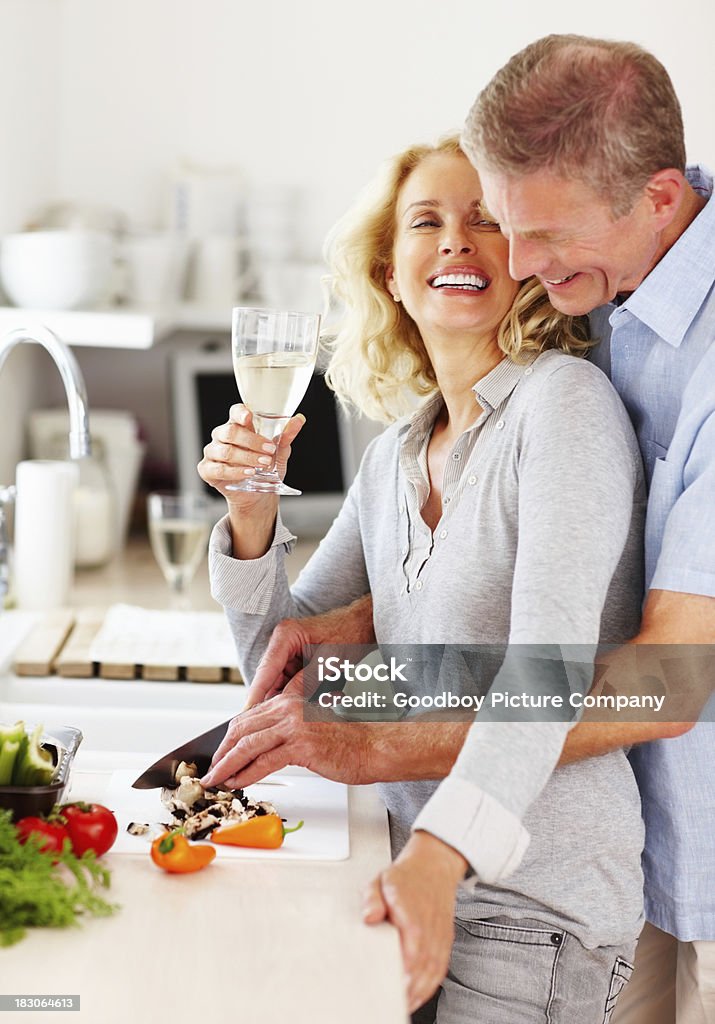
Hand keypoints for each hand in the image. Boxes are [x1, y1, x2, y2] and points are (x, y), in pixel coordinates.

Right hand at [197, 404, 304, 514]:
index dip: (240, 413)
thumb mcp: (279, 452)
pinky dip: (235, 471)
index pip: (235, 412)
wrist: (259, 496)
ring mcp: (213, 452)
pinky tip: (248, 473)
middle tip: (269, 451)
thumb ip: (286, 436)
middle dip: (251, 441)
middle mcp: (222, 436)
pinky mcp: (207, 470)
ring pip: (224, 451)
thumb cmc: (266, 469)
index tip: (249, 417)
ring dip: (246, 457)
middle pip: (230, 432)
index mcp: (239, 426)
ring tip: (263, 464)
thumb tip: (299, 419)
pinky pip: (218, 469)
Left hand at [200, 693, 370, 788]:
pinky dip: (246, 774)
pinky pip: (264, 761)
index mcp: (290, 699)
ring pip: (248, 745)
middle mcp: (290, 707)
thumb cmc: (346, 741)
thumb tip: (259, 746)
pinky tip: (238, 783)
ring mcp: (295, 725)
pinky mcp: (302, 745)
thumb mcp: (310, 726)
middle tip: (212, 769)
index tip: (219, 754)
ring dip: (227, 765)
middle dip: (222, 751)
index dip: (228, 737)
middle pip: (242, 728)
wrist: (373, 747)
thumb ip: (286, 729)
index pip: (248, 716)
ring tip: (217, 779)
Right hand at [245, 595, 375, 709]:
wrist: (362, 624)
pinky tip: (321, 699)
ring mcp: (287, 654)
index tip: (247, 714)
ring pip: (280, 686)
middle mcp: (281, 644)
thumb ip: (310, 680)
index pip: (266, 670)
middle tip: (287, 720)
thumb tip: (292, 703)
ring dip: (292, 700)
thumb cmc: (349, 633)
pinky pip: (291, 686)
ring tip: (316, 705)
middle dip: (278, 701)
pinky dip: (301, 696)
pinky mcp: (294, 663)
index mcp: (286, 635)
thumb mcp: (332, 659)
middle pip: (270, 681)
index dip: (256, 694)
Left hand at [363, 831, 467, 1013]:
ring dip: (417, 992)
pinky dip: (428, 987)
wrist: (434, 866)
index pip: (411, 948)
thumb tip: (369, 917)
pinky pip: (440, 970)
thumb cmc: (406, 876)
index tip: (387, 985)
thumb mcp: (380, 880)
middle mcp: (430, 927)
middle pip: (422, 966)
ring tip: (399, 1004)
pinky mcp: (445, 942)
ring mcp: (440, 936)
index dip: (401, 971)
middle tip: (387, 1001)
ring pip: (432, 972)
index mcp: (412, 913)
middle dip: (406, 988)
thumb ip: (372, 898)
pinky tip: (416, 996)